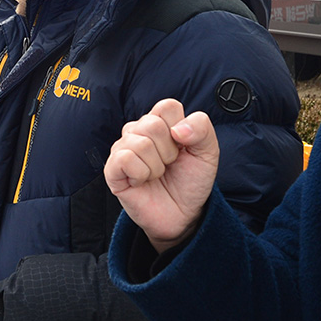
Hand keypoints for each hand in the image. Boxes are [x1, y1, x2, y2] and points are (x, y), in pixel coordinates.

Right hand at [104, 99, 219, 253]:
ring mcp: (122, 149)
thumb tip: (177, 129)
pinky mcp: (112, 169)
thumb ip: (202, 129)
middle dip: (169, 152)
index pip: (167, 106)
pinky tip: (141, 181)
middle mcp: (138, 131)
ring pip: (140, 143)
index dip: (181, 129)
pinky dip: (141, 174)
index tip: (183, 147)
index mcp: (160, 122)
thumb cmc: (191, 180)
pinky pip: (125, 159)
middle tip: (169, 165)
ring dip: (156, 166)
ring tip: (157, 175)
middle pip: (153, 124)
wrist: (183, 214)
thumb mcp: (208, 152)